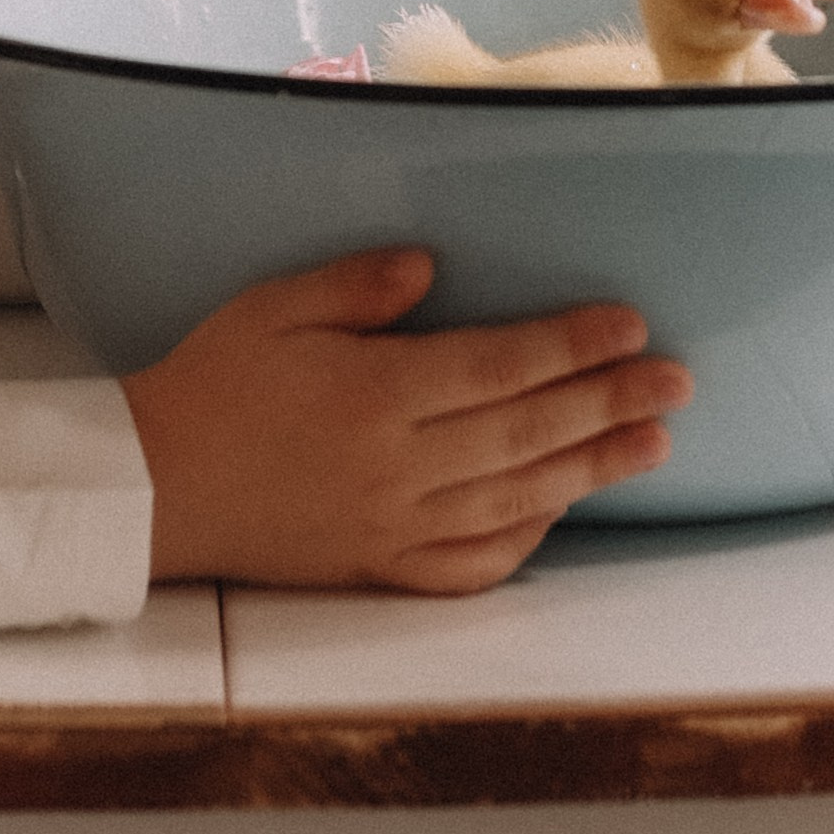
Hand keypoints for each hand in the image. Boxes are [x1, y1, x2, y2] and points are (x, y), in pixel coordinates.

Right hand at [121, 249, 689, 591]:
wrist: (156, 488)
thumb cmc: (214, 381)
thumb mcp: (273, 306)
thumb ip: (356, 285)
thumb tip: (431, 266)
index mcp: (373, 394)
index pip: (496, 367)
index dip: (569, 345)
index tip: (629, 323)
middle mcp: (396, 467)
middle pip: (524, 434)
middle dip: (607, 404)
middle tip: (677, 381)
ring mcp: (392, 526)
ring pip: (513, 499)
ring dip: (590, 470)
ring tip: (653, 443)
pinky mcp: (378, 567)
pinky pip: (469, 564)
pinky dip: (524, 541)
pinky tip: (560, 513)